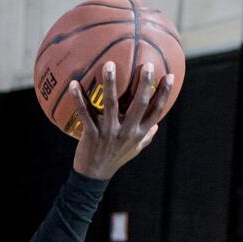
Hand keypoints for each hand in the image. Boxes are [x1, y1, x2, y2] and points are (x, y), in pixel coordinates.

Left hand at [69, 61, 174, 179]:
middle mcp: (127, 131)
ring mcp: (109, 132)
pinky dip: (78, 99)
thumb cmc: (115, 159)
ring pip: (111, 104)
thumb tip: (158, 124)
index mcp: (139, 133)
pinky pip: (84, 113)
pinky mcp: (91, 134)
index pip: (157, 110)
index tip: (169, 76)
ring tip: (109, 65)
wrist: (94, 175)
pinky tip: (73, 85)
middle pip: (139, 104)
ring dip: (110, 83)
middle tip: (146, 64)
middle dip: (144, 83)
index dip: (164, 93)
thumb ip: (146, 136)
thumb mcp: (135, 150)